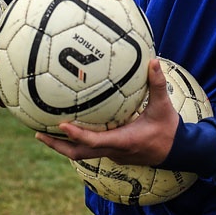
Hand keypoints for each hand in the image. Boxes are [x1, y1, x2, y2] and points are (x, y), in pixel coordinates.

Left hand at [35, 58, 178, 165]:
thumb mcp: (164, 106)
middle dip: (58, 145)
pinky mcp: (113, 152)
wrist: (177, 151)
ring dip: (63, 145)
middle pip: (79, 153)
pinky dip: (76, 141)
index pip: (95, 140)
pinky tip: (67, 129)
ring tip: (43, 132)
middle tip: (38, 134)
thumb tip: (153, 61)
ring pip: (82, 153)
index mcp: (123, 140)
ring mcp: (112, 154)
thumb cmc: (168, 129)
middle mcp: (114, 150)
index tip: (61, 125)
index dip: (77, 134)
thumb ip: (158, 84)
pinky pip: (90, 148)